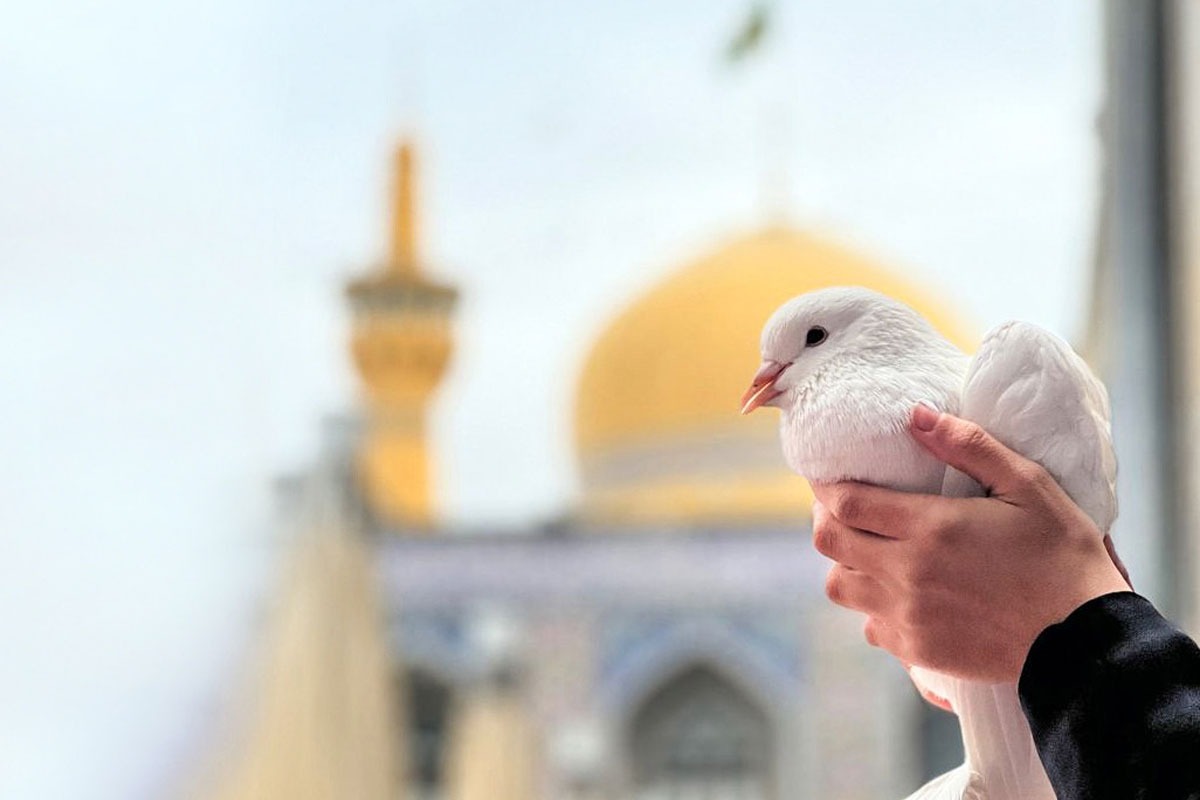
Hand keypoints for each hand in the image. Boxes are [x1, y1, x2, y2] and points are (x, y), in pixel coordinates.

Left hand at [810, 405, 1130, 683]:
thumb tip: (916, 416)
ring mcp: (908, 615)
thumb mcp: (1027, 484)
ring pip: (840, 586)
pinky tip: (899, 593)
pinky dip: (873, 607)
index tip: (830, 478)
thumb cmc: (1062, 554)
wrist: (1085, 638)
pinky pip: (870, 626)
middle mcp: (907, 573)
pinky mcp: (917, 649)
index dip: (827, 487)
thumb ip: (968, 445)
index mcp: (930, 527)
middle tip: (843, 508)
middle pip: (830, 542)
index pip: (845, 503)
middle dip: (828, 519)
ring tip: (868, 551)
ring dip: (846, 564)